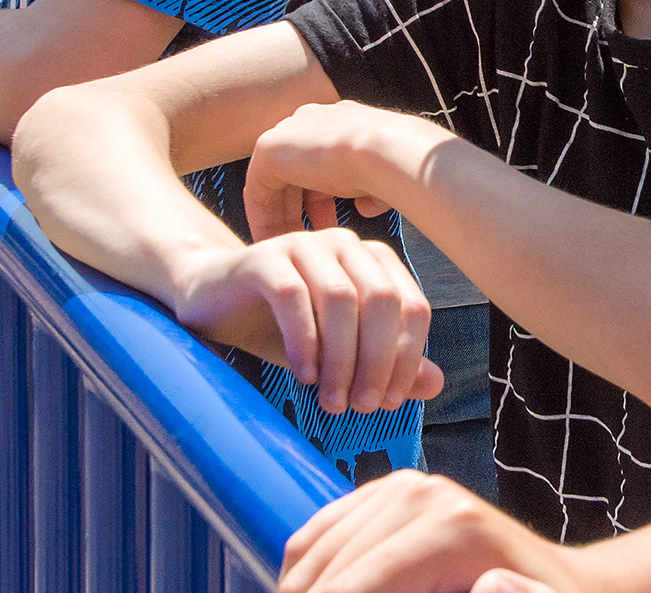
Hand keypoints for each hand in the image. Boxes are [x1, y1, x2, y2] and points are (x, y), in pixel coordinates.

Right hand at [172, 233, 437, 409]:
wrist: (213, 300)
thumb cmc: (282, 325)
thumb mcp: (339, 352)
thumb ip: (387, 364)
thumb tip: (436, 383)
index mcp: (372, 260)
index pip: (412, 307)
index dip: (407, 359)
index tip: (388, 403)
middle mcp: (343, 242)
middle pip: (382, 302)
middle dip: (376, 363)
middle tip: (360, 407)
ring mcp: (302, 243)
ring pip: (340, 301)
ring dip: (341, 360)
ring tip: (332, 401)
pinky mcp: (263, 256)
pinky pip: (293, 298)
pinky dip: (304, 343)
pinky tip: (304, 376)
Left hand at [246, 101, 443, 241]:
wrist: (391, 152)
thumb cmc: (398, 168)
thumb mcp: (383, 179)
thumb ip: (368, 191)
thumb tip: (363, 207)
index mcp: (336, 122)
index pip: (319, 164)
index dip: (323, 202)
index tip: (329, 232)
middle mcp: (308, 121)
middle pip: (294, 175)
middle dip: (300, 214)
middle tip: (306, 247)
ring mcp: (286, 132)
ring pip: (275, 185)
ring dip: (282, 220)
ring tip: (290, 252)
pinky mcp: (269, 149)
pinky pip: (258, 191)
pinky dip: (264, 219)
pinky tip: (274, 245)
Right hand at [279, 472, 583, 592]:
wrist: (566, 588)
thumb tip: (491, 589)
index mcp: (449, 529)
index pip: (354, 588)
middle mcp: (419, 494)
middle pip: (327, 569)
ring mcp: (400, 486)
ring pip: (311, 549)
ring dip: (298, 588)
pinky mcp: (387, 491)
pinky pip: (320, 532)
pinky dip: (304, 572)